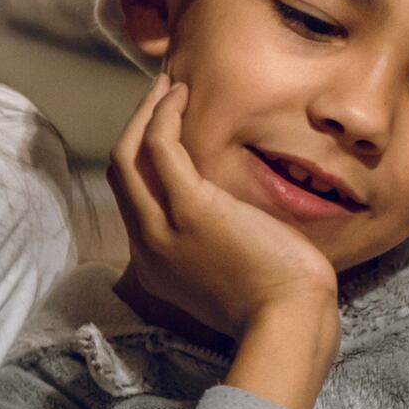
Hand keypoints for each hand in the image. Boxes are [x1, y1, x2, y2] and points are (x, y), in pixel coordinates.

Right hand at [111, 79, 341, 408]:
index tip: (164, 132)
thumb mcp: (232, 280)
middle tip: (160, 96)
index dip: (144, 160)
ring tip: (169, 86)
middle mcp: (147, 247)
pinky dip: (164, 115)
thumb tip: (238, 221)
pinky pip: (160, 148)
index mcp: (157, 266)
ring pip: (130, 155)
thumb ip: (219, 250)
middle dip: (136, 128)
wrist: (288, 323)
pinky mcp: (189, 208)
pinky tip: (181, 94)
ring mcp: (161, 228)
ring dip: (147, 113)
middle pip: (121, 173)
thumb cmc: (278, 305)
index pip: (136, 202)